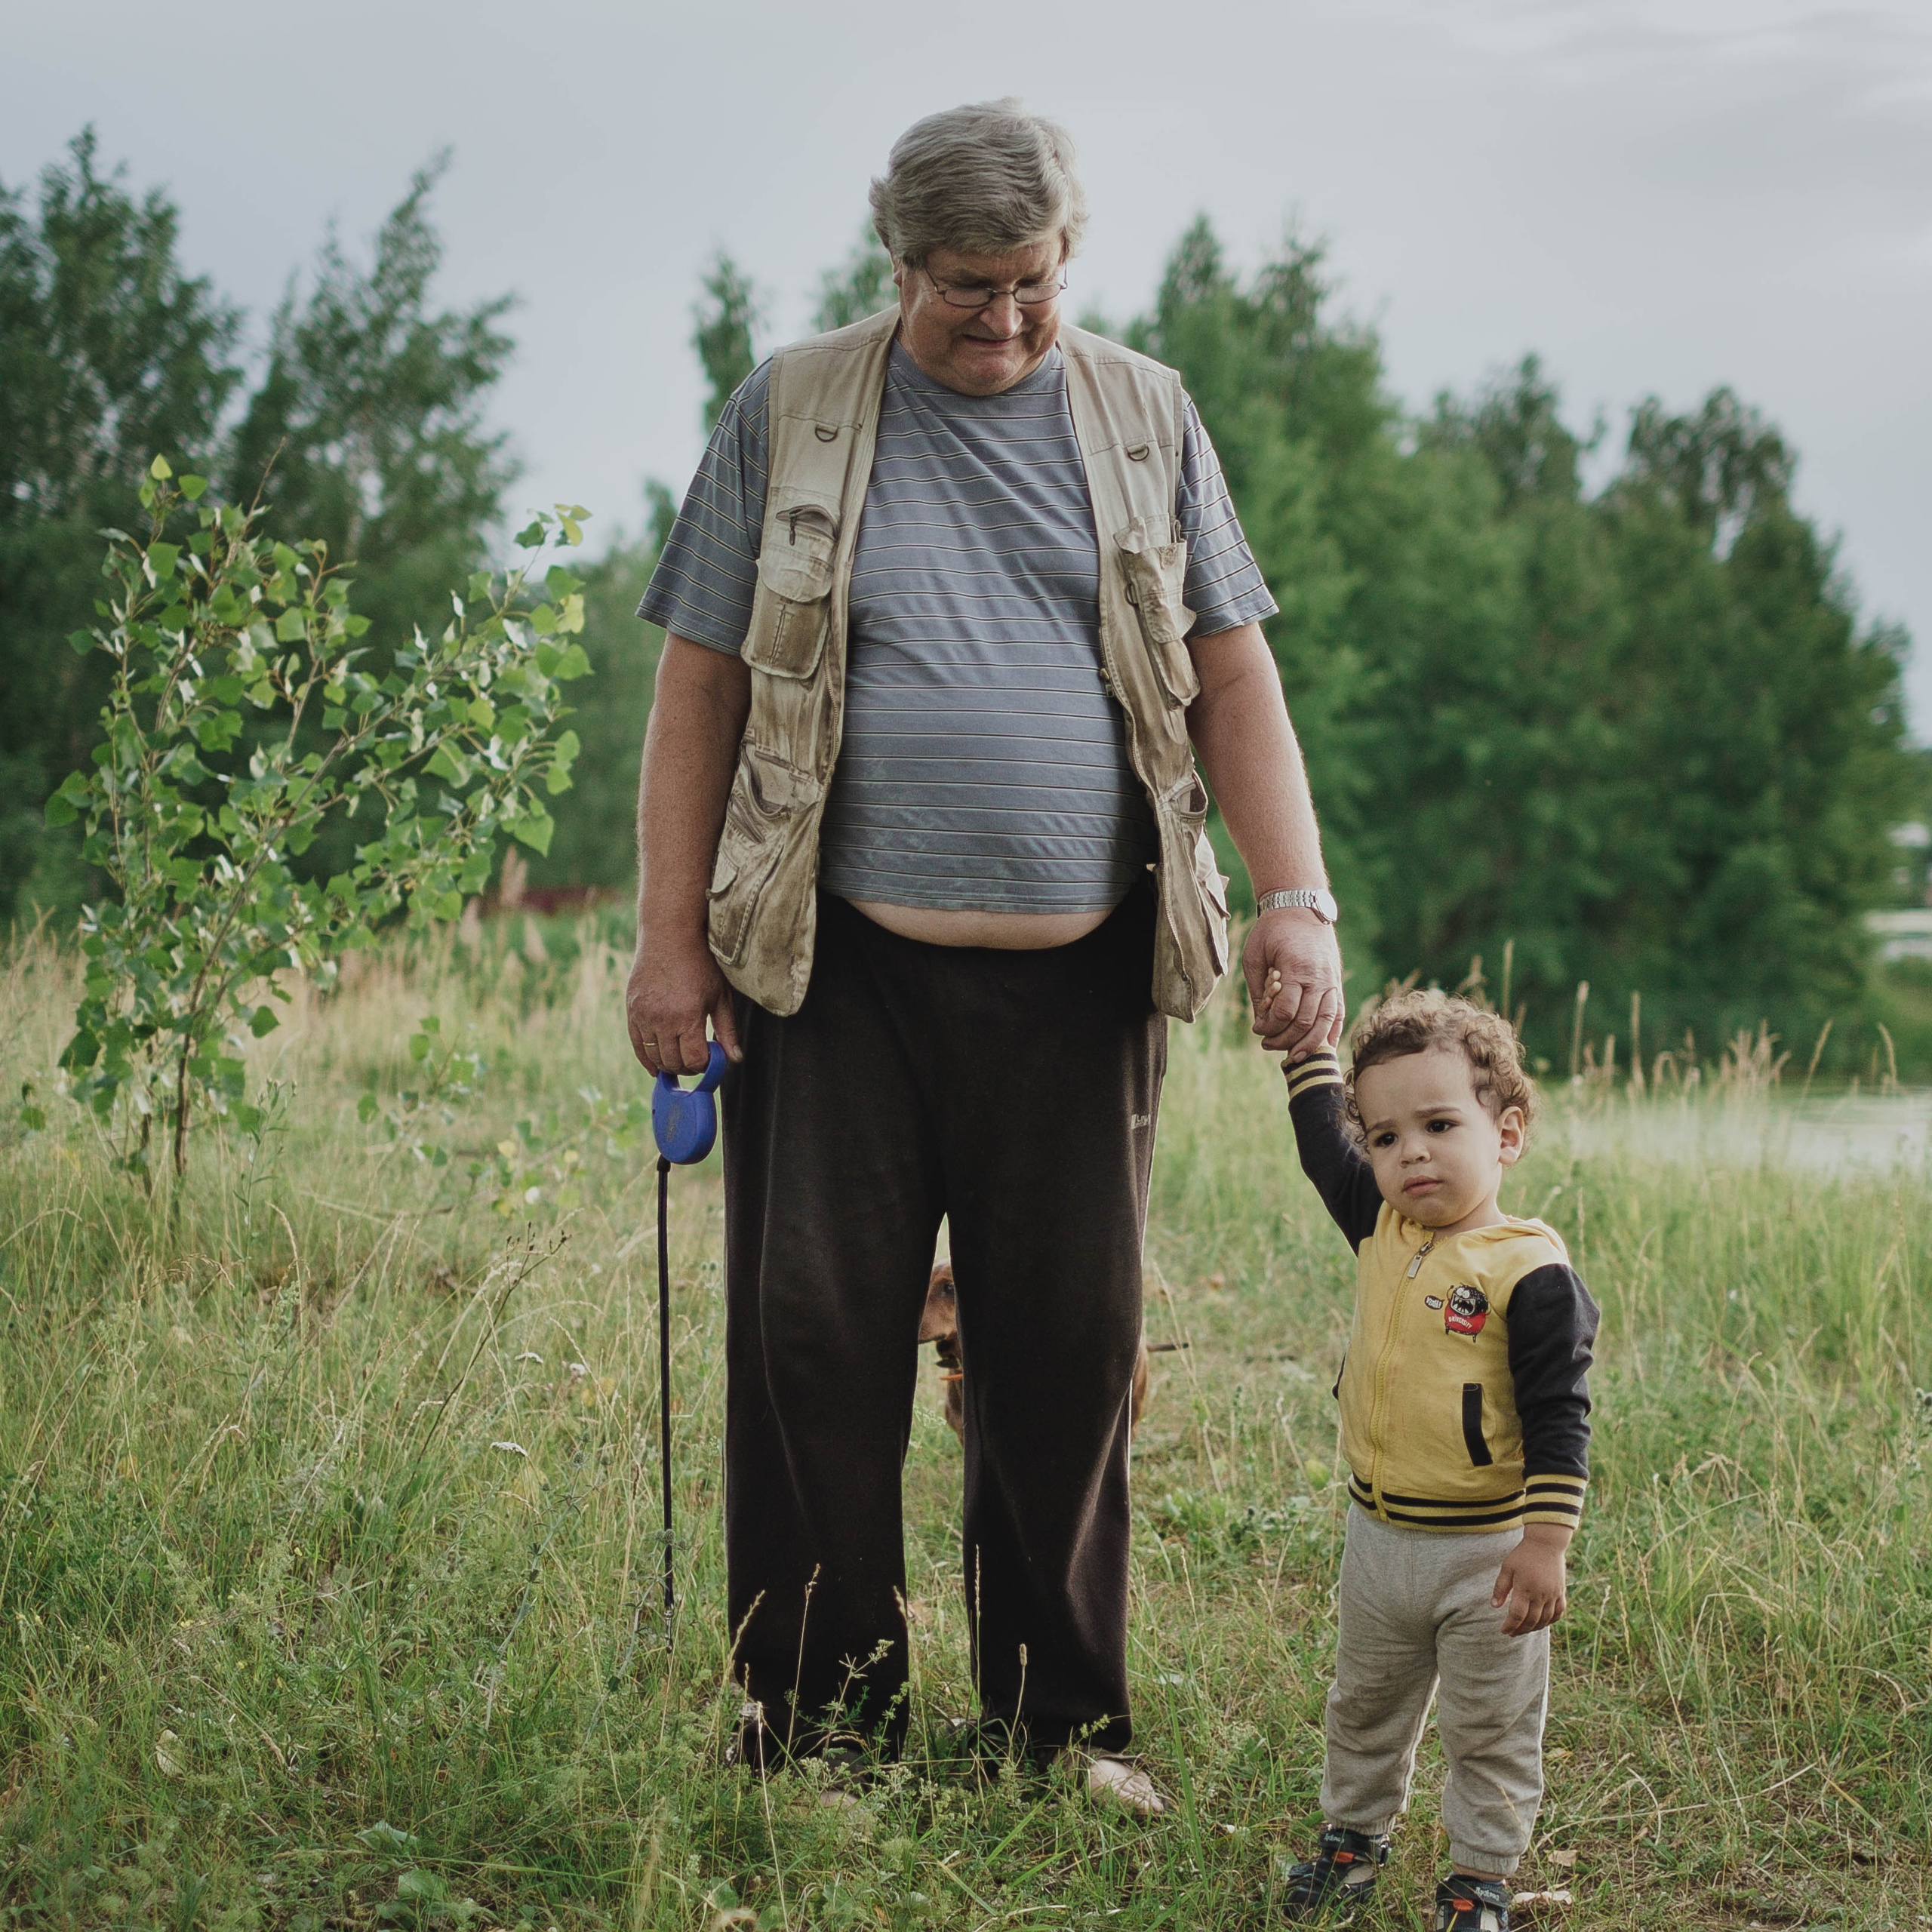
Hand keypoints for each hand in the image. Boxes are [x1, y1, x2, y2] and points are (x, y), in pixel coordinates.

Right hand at [626, 930, 741, 1076]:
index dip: (704, 1066)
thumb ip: (727, 1030)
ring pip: (654, 1057)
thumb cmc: (700, 963)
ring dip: (668, 1065)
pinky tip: (657, 1068)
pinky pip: (637, 1045)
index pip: (693, 1060)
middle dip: (687, 1068)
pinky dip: (646, 1060)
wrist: (668, 936)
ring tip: (680, 1062)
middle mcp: (663, 1019)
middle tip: (697, 1063)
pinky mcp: (632, 1011)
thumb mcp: (720, 996)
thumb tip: (735, 1059)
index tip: (710, 1060)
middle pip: (673, 1062)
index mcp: (688, 1016)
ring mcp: (643, 1016)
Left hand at [1248, 910, 1342, 1057]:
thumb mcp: (1255, 954)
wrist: (1300, 905)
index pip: (1285, 1011)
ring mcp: (1331, 980)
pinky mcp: (1336, 981)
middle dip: (1286, 1039)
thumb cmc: (1272, 929)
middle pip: (1306, 1021)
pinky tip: (1323, 1048)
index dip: (1269, 1027)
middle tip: (1267, 1045)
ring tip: (1294, 1056)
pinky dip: (1332, 1032)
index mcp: (1296, 968)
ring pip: (1327, 1021)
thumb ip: (1258, 988)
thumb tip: (1261, 1020)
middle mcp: (1319, 977)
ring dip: (1311, 1043)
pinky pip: (1339, 1013)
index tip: (1257, 1030)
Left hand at [1491, 1525, 1570, 1634]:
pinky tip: (1543, 1623)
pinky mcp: (1561, 1593)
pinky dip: (1551, 1621)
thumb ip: (1501, 1588)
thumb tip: (1494, 1606)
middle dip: (1520, 1630)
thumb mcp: (1507, 1567)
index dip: (1510, 1625)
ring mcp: (1553, 1595)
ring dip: (1534, 1628)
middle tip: (1512, 1633)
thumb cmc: (1523, 1554)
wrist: (1546, 1543)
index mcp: (1525, 1589)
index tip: (1503, 1631)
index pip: (1517, 1615)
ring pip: (1545, 1620)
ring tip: (1524, 1630)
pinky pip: (1558, 1613)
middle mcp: (1540, 1595)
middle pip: (1531, 1621)